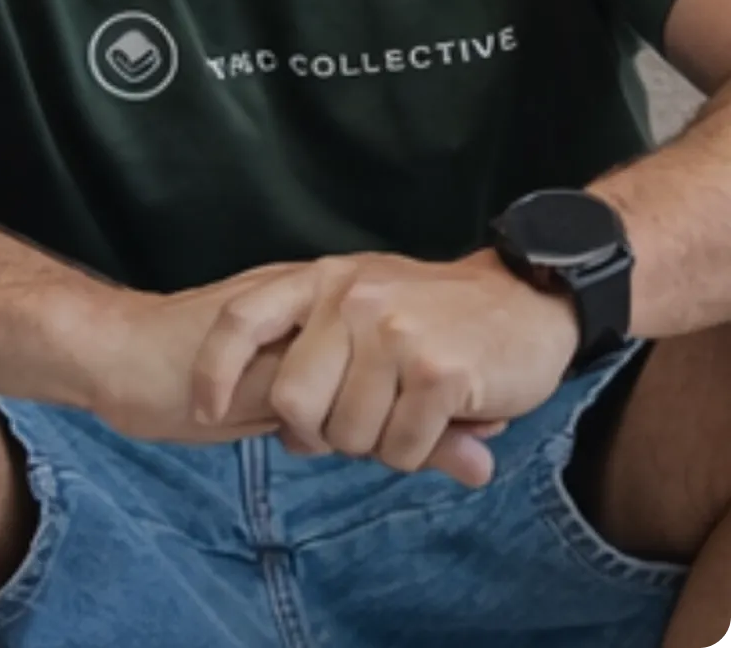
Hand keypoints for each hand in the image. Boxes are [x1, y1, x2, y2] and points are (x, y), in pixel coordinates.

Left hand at [186, 250, 577, 485]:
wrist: (526, 301)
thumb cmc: (437, 317)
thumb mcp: (366, 316)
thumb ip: (319, 362)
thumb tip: (288, 436)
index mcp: (323, 279)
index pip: (242, 319)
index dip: (212, 370)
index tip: (204, 412)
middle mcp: (351, 298)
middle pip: (295, 403)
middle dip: (324, 434)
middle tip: (367, 422)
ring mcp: (393, 332)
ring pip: (350, 435)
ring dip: (380, 445)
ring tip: (412, 413)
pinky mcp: (437, 370)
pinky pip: (401, 450)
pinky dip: (420, 453)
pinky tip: (445, 422)